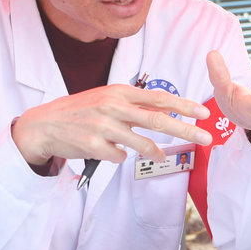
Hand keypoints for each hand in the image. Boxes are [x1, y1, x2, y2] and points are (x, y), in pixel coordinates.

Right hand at [11, 84, 212, 167]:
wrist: (45, 124)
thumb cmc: (79, 111)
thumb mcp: (106, 98)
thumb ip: (132, 104)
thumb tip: (163, 111)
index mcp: (118, 92)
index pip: (158, 98)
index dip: (183, 105)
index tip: (203, 112)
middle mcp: (113, 106)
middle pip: (157, 119)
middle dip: (186, 130)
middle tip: (205, 138)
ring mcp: (103, 126)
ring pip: (141, 144)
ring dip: (154, 151)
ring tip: (159, 154)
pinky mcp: (93, 145)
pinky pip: (119, 157)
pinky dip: (119, 157)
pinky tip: (108, 151)